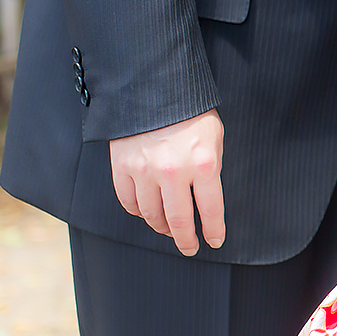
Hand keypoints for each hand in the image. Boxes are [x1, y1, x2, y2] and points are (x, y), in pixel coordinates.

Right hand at [109, 110, 224, 256]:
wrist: (154, 87)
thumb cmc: (191, 112)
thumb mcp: (214, 137)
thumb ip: (210, 168)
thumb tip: (204, 199)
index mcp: (204, 164)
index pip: (211, 210)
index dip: (213, 231)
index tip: (213, 242)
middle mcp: (174, 172)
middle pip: (179, 221)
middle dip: (186, 240)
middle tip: (189, 247)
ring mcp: (145, 170)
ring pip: (151, 215)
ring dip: (161, 227)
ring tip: (168, 230)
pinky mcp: (122, 166)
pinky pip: (129, 201)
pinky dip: (138, 212)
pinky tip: (147, 212)